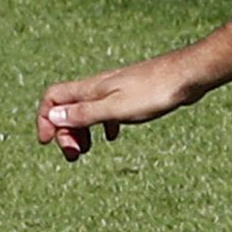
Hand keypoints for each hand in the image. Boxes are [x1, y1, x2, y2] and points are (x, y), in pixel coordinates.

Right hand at [36, 53, 204, 160]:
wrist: (187, 75)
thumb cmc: (154, 92)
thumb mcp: (116, 108)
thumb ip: (85, 113)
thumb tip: (54, 117)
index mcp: (91, 89)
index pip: (53, 98)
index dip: (44, 119)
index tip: (48, 142)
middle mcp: (98, 87)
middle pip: (67, 107)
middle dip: (64, 132)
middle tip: (74, 156)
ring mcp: (115, 89)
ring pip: (86, 109)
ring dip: (80, 131)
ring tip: (86, 151)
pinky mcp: (130, 94)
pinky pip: (106, 110)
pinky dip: (102, 125)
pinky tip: (112, 137)